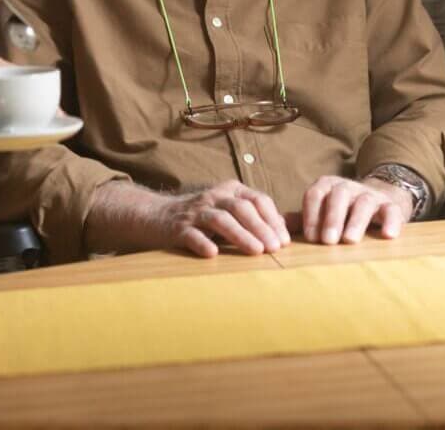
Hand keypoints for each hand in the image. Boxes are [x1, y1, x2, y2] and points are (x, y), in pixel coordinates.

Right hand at [157, 180, 290, 258]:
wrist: (157, 216)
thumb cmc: (202, 218)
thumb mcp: (228, 210)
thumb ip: (255, 217)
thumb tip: (287, 229)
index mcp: (229, 191)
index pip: (256, 199)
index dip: (273, 219)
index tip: (284, 241)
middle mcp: (213, 197)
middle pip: (240, 207)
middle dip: (260, 227)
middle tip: (274, 248)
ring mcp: (194, 212)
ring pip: (219, 219)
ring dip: (240, 235)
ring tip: (256, 251)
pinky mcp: (178, 228)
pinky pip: (191, 234)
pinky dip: (202, 242)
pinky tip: (213, 253)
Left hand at [301, 175, 412, 244]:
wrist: (377, 201)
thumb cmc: (341, 212)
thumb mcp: (321, 213)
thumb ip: (301, 219)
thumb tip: (278, 226)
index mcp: (326, 186)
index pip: (314, 195)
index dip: (311, 215)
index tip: (310, 238)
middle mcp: (347, 187)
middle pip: (337, 197)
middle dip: (332, 218)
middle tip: (328, 241)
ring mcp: (369, 195)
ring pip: (363, 203)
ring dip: (356, 221)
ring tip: (350, 240)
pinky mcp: (390, 206)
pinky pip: (391, 210)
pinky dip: (391, 222)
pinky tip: (387, 235)